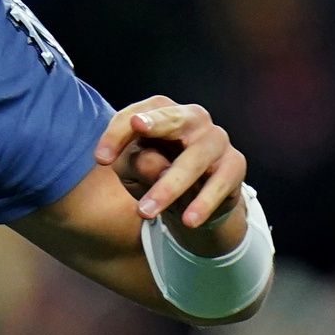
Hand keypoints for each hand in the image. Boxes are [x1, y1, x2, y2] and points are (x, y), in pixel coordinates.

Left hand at [92, 98, 246, 233]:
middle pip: (173, 117)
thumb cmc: (155, 174)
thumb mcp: (134, 171)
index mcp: (161, 113)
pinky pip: (219, 183)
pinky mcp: (234, 164)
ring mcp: (216, 139)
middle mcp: (191, 118)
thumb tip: (154, 163)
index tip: (100, 159)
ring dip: (169, 186)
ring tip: (145, 212)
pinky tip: (188, 220)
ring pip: (194, 158)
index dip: (116, 134)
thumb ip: (137, 163)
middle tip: (138, 126)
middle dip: (155, 122)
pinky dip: (203, 202)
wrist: (193, 201)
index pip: (134, 116)